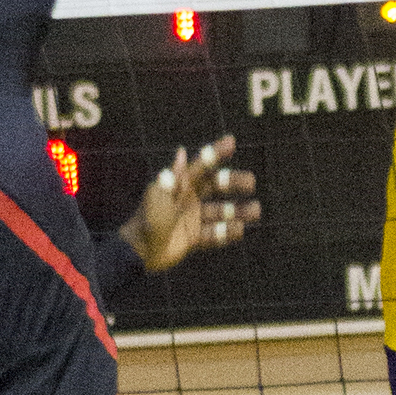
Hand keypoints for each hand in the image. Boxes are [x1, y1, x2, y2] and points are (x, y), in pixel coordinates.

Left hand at [125, 136, 259, 273]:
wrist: (138, 252)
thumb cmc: (146, 221)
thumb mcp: (158, 196)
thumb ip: (172, 178)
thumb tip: (181, 151)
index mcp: (179, 185)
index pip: (200, 165)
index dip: (215, 153)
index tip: (231, 142)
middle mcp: (188, 199)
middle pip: (216, 186)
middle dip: (234, 182)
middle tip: (251, 183)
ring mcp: (192, 219)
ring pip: (221, 211)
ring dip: (239, 210)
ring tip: (256, 211)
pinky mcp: (193, 238)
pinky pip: (215, 234)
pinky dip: (227, 233)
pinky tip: (240, 231)